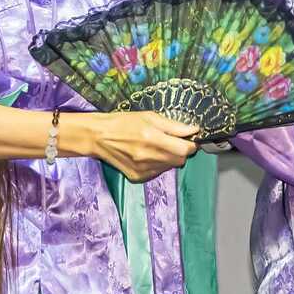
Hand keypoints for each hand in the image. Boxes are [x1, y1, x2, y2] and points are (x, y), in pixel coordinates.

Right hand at [63, 112, 200, 182]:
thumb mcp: (150, 117)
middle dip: (180, 150)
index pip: (185, 149)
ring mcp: (143, 169)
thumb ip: (173, 126)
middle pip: (180, 160)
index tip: (188, 138)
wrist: (99, 137)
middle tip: (171, 141)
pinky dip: (158, 164)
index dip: (190, 143)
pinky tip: (147, 155)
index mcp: (153, 139)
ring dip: (169, 158)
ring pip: (170, 167)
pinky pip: (157, 172)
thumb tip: (194, 130)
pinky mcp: (137, 177)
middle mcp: (149, 157)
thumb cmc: (123, 122)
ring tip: (155, 146)